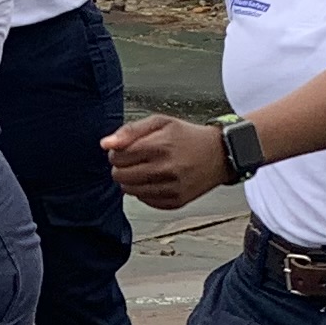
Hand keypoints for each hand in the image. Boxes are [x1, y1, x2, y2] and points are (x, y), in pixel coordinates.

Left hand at [104, 115, 228, 209]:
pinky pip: (144, 201)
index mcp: (160, 145)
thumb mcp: (160, 122)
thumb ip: (130, 130)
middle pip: (120, 175)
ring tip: (145, 169)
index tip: (125, 149)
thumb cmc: (187, 136)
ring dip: (131, 180)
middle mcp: (166, 169)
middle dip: (121, 167)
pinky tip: (155, 180)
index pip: (118, 156)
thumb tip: (105, 144)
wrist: (219, 154)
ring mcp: (171, 188)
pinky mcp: (176, 202)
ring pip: (129, 191)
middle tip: (134, 160)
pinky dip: (144, 191)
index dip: (116, 152)